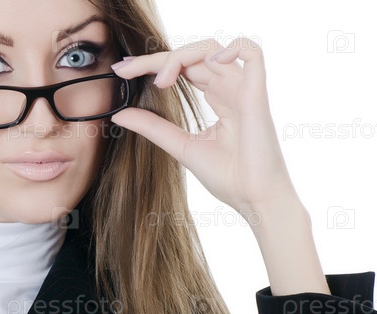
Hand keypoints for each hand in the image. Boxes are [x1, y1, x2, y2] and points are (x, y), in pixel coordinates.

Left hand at [111, 37, 301, 219]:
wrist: (255, 201)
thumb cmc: (228, 177)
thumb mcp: (180, 146)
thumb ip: (153, 127)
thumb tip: (119, 114)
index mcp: (217, 97)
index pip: (184, 67)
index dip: (152, 64)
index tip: (121, 71)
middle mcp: (230, 88)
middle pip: (193, 54)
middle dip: (156, 58)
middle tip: (125, 69)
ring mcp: (244, 90)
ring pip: (214, 50)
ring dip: (181, 56)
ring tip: (160, 81)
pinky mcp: (257, 96)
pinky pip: (253, 54)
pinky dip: (231, 48)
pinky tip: (207, 65)